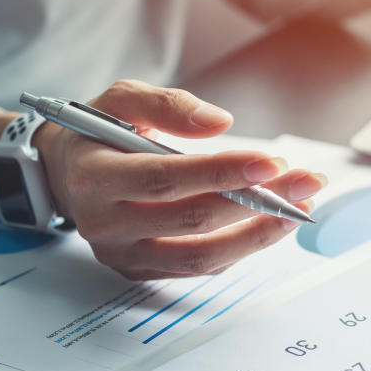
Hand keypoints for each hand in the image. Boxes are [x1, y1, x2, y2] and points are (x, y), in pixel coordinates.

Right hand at [33, 80, 323, 279]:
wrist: (65, 173)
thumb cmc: (98, 132)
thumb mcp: (121, 98)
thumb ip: (167, 105)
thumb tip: (220, 123)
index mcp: (95, 178)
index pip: (164, 180)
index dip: (220, 173)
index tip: (270, 163)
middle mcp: (105, 224)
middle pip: (191, 221)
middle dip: (256, 201)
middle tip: (305, 181)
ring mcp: (124, 255)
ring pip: (201, 258)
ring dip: (259, 235)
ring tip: (300, 208)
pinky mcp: (142, 271)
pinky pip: (200, 268)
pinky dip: (242, 247)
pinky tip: (273, 223)